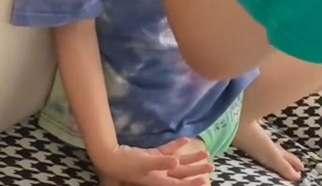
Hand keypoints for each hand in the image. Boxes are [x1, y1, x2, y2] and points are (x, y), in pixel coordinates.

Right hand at [96, 138, 213, 185]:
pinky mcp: (152, 155)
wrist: (110, 157)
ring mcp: (156, 165)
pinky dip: (176, 146)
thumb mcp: (144, 163)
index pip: (179, 183)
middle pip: (182, 173)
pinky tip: (186, 139)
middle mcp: (159, 174)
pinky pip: (167, 151)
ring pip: (177, 162)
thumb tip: (177, 162)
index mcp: (158, 180)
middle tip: (212, 167)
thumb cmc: (126, 163)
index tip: (205, 181)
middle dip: (197, 170)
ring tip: (205, 154)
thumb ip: (161, 163)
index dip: (191, 183)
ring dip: (190, 158)